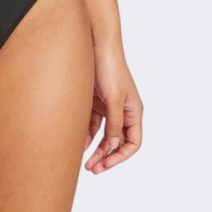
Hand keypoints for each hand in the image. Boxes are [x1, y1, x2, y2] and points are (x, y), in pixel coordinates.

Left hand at [83, 45, 142, 173]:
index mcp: (133, 111)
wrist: (95, 43)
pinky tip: (78, 140)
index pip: (133, 142)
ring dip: (94, 147)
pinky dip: (86, 132)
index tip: (105, 165)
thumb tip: (113, 145)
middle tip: (91, 169)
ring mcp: (108, 105)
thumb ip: (114, 123)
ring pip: (103, 134)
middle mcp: (123, 110)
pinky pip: (92, 122)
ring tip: (83, 160)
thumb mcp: (113, 98)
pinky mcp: (95, 100)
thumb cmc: (109, 67)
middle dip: (105, 156)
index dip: (121, 156)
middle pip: (116, 141)